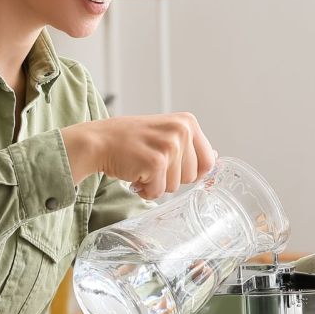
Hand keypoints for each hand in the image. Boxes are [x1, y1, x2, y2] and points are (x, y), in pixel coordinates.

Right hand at [61, 113, 217, 199]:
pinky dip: (145, 190)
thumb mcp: (165, 133)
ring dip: (156, 184)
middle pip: (193, 177)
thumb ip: (189, 146)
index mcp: (188, 122)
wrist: (98, 140)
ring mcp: (170, 146)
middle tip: (150, 163)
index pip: (208, 161)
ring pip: (176, 186)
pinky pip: (159, 191)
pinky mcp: (156, 161)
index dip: (189, 172)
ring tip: (141, 166)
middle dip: (171, 178)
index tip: (170, 166)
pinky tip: (134, 174)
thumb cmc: (129, 140)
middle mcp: (182, 131)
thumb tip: (216, 158)